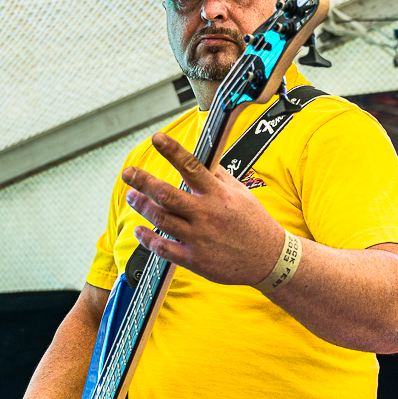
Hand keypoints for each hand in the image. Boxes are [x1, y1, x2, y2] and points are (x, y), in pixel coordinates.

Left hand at [122, 132, 284, 284]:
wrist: (268, 259)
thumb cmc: (254, 223)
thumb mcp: (241, 193)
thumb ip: (219, 176)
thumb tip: (203, 158)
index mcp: (218, 195)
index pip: (191, 167)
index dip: (172, 151)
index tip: (157, 139)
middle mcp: (206, 214)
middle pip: (167, 194)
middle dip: (143, 181)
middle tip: (128, 173)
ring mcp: (199, 238)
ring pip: (161, 219)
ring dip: (142, 206)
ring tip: (131, 197)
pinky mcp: (195, 259)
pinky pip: (164, 248)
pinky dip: (148, 239)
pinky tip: (139, 230)